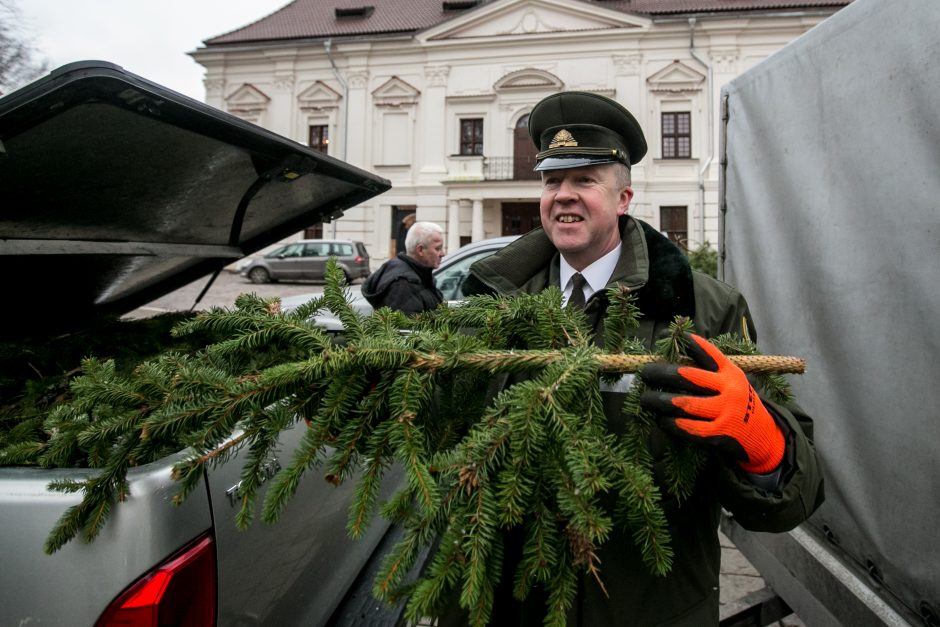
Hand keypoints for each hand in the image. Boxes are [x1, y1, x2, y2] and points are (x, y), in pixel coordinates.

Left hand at [638, 333, 784, 473]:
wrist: (763, 435)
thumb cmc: (738, 403)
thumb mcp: (731, 382)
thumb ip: (709, 371)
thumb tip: (672, 356)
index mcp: (731, 373)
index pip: (706, 353)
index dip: (684, 343)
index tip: (664, 336)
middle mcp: (729, 390)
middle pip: (688, 377)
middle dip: (661, 373)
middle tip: (645, 373)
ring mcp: (725, 412)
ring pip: (684, 403)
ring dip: (659, 401)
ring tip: (646, 399)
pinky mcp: (719, 434)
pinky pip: (688, 427)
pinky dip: (670, 423)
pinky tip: (660, 420)